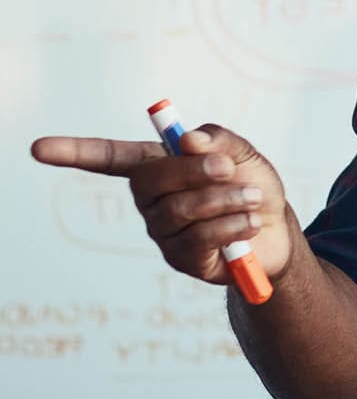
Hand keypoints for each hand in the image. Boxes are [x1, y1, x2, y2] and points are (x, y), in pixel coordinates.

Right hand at [30, 125, 292, 285]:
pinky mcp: (180, 258)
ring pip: (179, 211)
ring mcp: (162, 231)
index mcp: (157, 165)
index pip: (108, 157)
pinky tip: (248, 222)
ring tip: (251, 197)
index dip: (75, 152)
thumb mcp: (243, 155)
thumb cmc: (251, 184)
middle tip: (227, 169)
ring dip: (223, 200)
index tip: (39, 148)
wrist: (276, 230)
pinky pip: (197, 239)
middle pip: (150, 181)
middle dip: (192, 171)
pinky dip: (230, 226)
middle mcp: (151, 199)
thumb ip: (218, 141)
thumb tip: (187, 139)